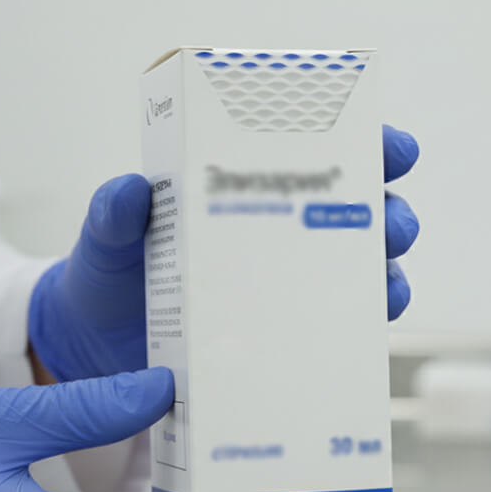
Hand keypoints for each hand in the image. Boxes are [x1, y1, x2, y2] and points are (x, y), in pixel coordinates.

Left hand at [28, 125, 419, 380]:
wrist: (97, 346)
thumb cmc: (109, 274)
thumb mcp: (108, 238)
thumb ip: (114, 214)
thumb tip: (130, 192)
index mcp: (248, 189)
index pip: (321, 155)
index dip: (369, 145)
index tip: (393, 148)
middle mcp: (280, 233)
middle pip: (361, 213)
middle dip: (390, 215)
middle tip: (390, 225)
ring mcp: (288, 285)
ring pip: (363, 271)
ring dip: (387, 273)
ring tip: (385, 284)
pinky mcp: (285, 333)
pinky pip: (340, 326)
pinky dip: (362, 325)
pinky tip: (366, 329)